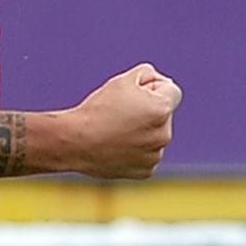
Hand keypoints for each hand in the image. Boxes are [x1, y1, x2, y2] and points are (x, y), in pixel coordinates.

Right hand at [50, 62, 178, 177]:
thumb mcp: (121, 81)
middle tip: (118, 114)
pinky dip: (134, 152)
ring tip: (113, 131)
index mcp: (161, 109)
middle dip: (147, 112)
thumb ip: (147, 74)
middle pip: (163, 115)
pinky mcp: (145, 171)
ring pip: (154, 136)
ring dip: (141, 132)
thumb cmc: (96, 110)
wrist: (73, 142)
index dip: (153, 88)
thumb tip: (157, 81)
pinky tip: (114, 146)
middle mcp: (164, 134)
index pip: (172, 91)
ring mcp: (155, 155)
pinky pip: (146, 156)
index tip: (133, 94)